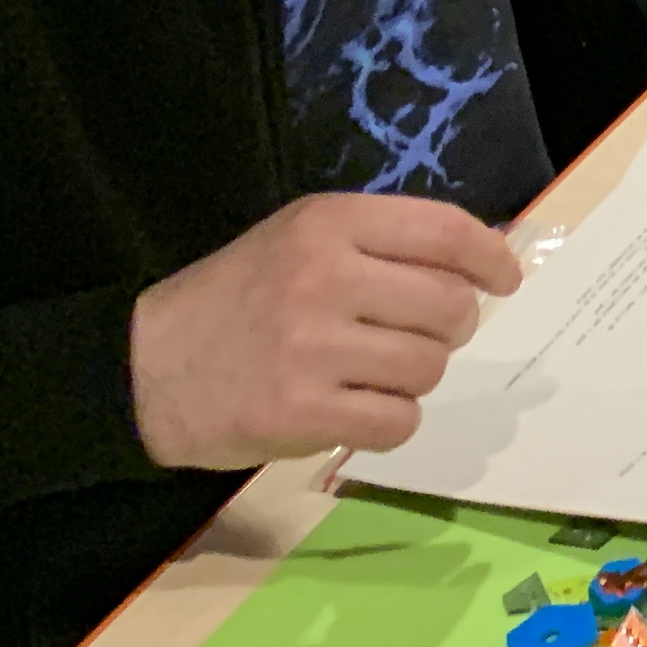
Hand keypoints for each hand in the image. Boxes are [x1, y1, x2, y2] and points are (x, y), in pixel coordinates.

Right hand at [128, 193, 523, 468]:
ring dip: (413, 378)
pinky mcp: (302, 412)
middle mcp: (323, 277)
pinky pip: (399, 421)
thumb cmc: (234, 300)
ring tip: (367, 374)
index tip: (505, 280)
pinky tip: (351, 409)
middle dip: (448, 329)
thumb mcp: (298, 242)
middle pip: (450, 308)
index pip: (444, 231)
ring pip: (428, 368)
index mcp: (327, 224)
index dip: (490, 258)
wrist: (140, 369)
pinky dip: (389, 422)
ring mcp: (312, 347)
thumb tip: (480, 264)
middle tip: (413, 337)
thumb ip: (380, 245)